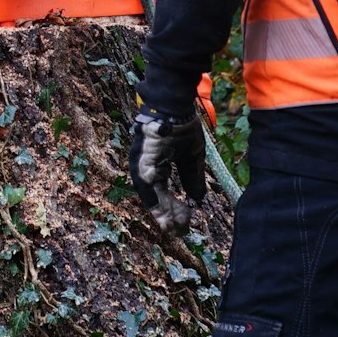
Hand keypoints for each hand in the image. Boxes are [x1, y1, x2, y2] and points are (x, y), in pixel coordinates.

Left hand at [127, 110, 205, 234]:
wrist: (174, 104)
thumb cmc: (181, 125)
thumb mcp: (192, 156)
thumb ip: (192, 177)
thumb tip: (198, 200)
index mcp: (155, 165)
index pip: (163, 193)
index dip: (173, 209)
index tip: (184, 224)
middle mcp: (144, 166)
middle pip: (155, 197)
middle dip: (168, 215)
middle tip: (179, 231)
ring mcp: (139, 162)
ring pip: (149, 194)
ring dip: (162, 212)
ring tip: (173, 227)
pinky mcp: (139, 158)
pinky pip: (145, 184)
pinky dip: (155, 200)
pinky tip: (164, 213)